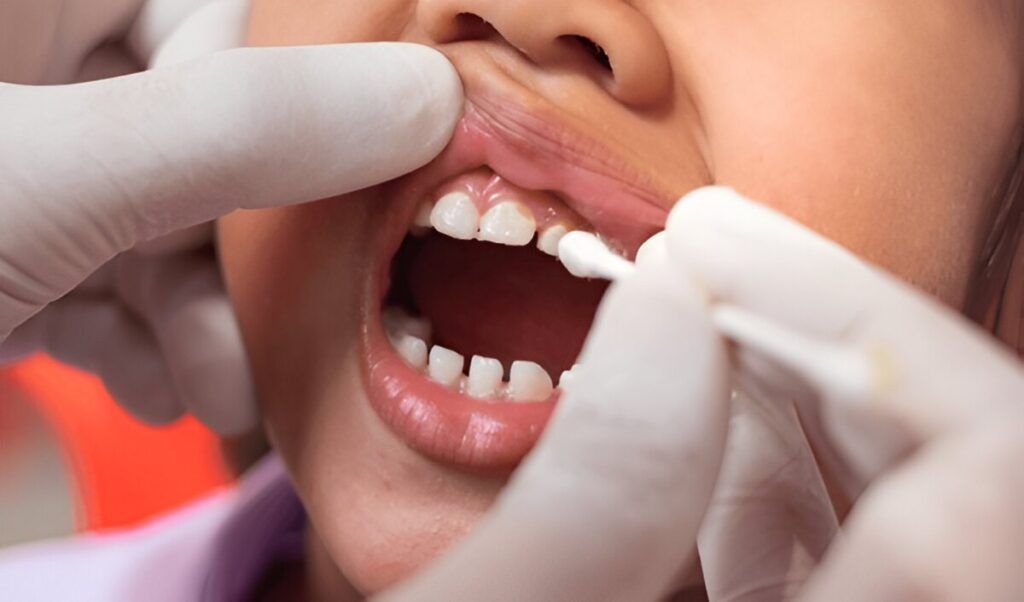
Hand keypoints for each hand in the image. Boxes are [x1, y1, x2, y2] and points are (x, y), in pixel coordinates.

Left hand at [0, 0, 462, 433]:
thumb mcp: (47, 178)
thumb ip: (237, 128)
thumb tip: (430, 97)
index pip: (219, 11)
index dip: (274, 100)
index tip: (304, 199)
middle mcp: (30, 67)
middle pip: (204, 127)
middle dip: (240, 248)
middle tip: (270, 318)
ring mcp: (26, 168)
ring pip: (162, 215)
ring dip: (203, 317)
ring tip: (215, 390)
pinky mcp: (6, 255)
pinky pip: (101, 276)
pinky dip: (138, 341)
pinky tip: (149, 390)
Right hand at [382, 187, 1022, 600]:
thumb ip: (596, 493)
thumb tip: (674, 301)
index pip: (991, 477)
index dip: (864, 322)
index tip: (712, 243)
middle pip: (966, 470)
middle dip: (823, 331)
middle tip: (692, 258)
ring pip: (910, 491)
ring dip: (800, 376)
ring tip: (683, 309)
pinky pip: (846, 529)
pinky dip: (772, 442)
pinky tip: (683, 400)